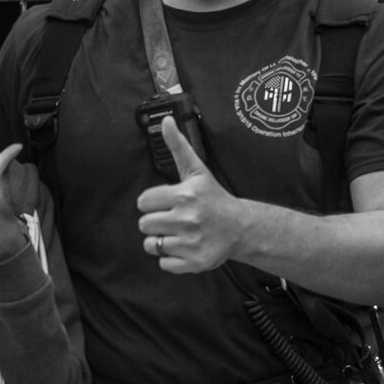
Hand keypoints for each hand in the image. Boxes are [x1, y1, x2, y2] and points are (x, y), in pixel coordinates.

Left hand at [135, 117, 245, 272]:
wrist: (240, 227)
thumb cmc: (214, 198)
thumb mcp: (196, 171)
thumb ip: (177, 146)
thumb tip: (165, 120)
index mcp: (184, 195)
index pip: (143, 202)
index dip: (153, 203)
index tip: (167, 203)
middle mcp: (187, 219)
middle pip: (144, 225)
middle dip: (156, 221)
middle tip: (173, 218)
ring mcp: (191, 242)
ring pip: (151, 245)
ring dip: (161, 240)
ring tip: (178, 233)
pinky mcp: (194, 262)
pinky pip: (163, 263)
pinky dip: (171, 258)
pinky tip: (185, 246)